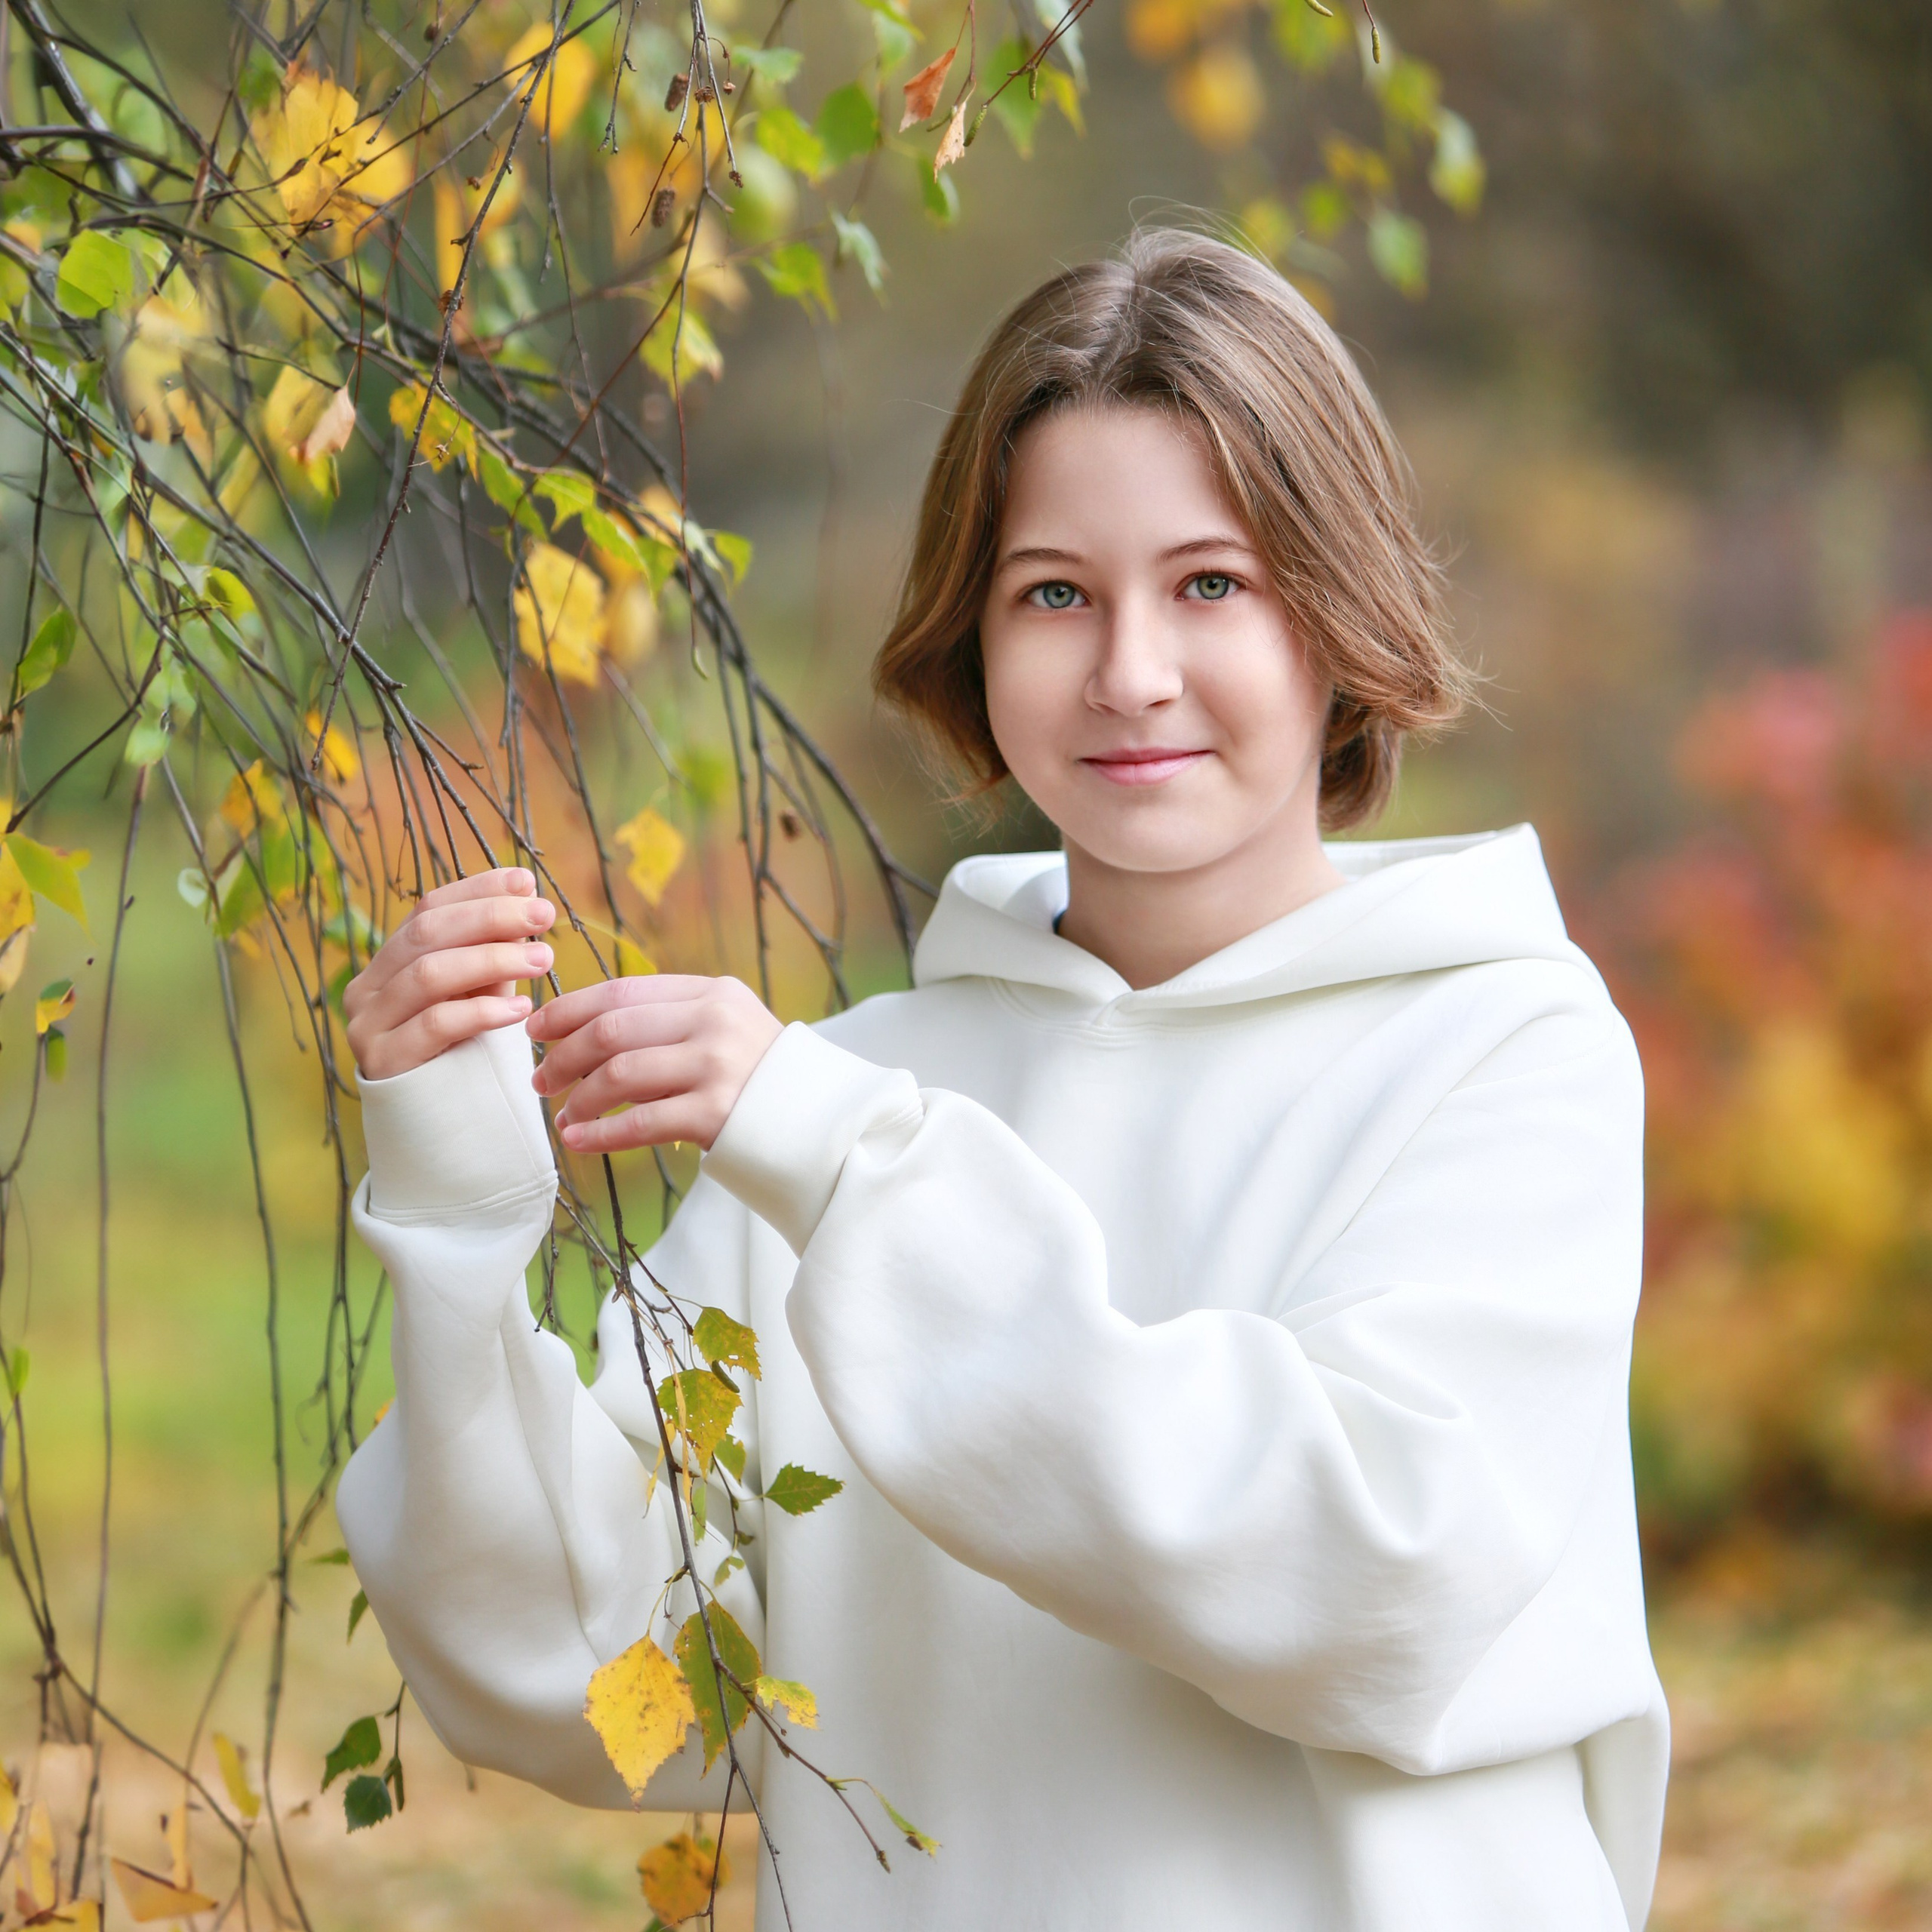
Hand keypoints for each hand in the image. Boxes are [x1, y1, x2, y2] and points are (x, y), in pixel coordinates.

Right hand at [343, 869, 556, 1080]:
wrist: (438, 1130)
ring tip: (544, 960)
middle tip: (543, 916)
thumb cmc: (464, 1055)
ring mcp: (367, 1024)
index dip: (477, 889)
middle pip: (427, 932)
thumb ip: (493, 951)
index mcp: (387, 962)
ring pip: (430, 974)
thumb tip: (525, 894)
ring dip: (493, 960)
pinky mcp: (382, 1062)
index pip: (428, 908)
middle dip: (491, 917)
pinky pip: (434, 1025)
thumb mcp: (480, 994)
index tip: (525, 882)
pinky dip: (481, 1011)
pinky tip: (521, 1010)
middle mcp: (367, 987)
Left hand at [525, 975, 781, 1153]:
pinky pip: (640, 1122)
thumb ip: (672, 1019)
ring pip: (619, 1074)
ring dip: (579, 1098)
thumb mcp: (727, 1028)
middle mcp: (714, 1021)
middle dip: (564, 1056)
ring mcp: (717, 1066)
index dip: (569, 1009)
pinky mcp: (717, 1114)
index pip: (622, 990)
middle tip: (541, 1080)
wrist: (824, 1122)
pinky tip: (579, 1142)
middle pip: (612, 1029)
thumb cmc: (762, 1079)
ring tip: (562, 1116)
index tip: (535, 1029)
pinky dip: (600, 1134)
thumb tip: (586, 1031)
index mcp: (713, 992)